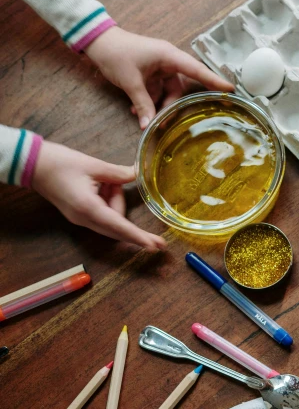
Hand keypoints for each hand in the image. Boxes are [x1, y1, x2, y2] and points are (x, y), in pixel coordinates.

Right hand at [32, 141, 166, 250]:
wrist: (33, 165)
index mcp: (89, 208)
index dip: (139, 236)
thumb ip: (119, 174)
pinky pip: (102, 215)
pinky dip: (108, 202)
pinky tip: (102, 185)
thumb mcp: (94, 165)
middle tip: (138, 215)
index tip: (155, 245)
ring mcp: (80, 220)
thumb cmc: (61, 163)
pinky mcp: (79, 215)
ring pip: (111, 221)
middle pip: (118, 227)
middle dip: (130, 218)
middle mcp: (85, 219)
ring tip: (105, 180)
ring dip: (115, 201)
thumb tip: (138, 175)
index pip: (120, 227)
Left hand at [85, 27, 233, 128]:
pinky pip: (156, 91)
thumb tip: (149, 126)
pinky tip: (137, 112)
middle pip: (180, 88)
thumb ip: (143, 104)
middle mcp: (168, 61)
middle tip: (168, 122)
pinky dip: (149, 101)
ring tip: (145, 118)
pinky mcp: (150, 73)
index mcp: (169, 56)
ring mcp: (159, 68)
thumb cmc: (116, 54)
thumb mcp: (130, 81)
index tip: (231, 89)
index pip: (197, 70)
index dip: (214, 80)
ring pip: (167, 92)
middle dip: (173, 105)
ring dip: (157, 106)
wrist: (96, 42)